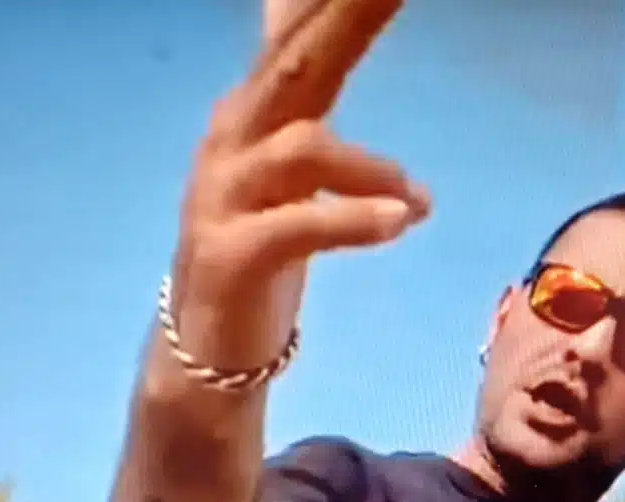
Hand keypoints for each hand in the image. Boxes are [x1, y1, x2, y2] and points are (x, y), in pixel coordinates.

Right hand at [172, 0, 429, 370]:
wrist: (207, 344)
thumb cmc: (258, 244)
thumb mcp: (284, 155)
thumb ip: (299, 78)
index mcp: (253, 110)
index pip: (298, 32)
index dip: (333, 3)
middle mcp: (232, 140)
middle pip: (295, 65)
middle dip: (348, 21)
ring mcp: (222, 198)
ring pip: (301, 149)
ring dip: (371, 168)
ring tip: (417, 197)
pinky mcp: (228, 256)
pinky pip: (296, 228)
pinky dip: (352, 219)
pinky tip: (402, 220)